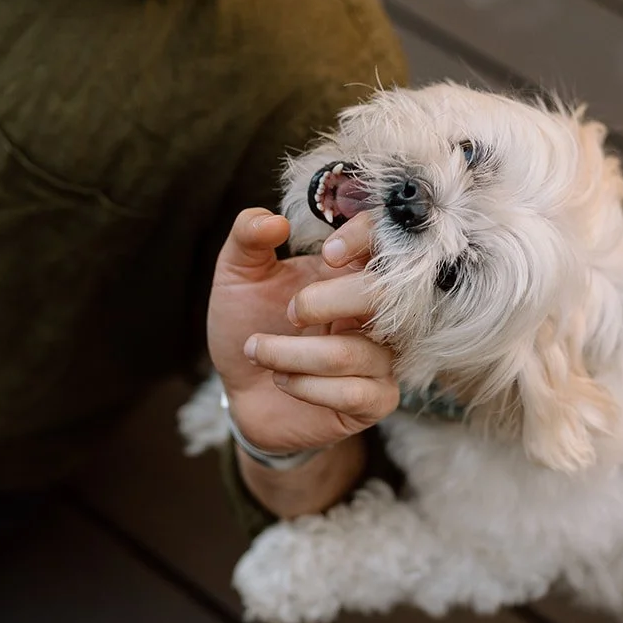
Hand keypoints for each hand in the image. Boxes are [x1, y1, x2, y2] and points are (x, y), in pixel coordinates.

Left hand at [207, 209, 398, 454]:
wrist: (241, 391)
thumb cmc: (249, 325)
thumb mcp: (237, 274)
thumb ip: (248, 236)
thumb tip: (276, 221)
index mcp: (351, 270)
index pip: (385, 239)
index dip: (365, 238)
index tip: (327, 253)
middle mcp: (376, 311)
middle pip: (383, 296)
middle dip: (324, 303)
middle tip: (287, 314)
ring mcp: (382, 357)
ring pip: (354, 353)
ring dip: (291, 354)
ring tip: (257, 351)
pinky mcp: (376, 400)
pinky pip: (354, 393)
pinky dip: (305, 387)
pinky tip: (282, 381)